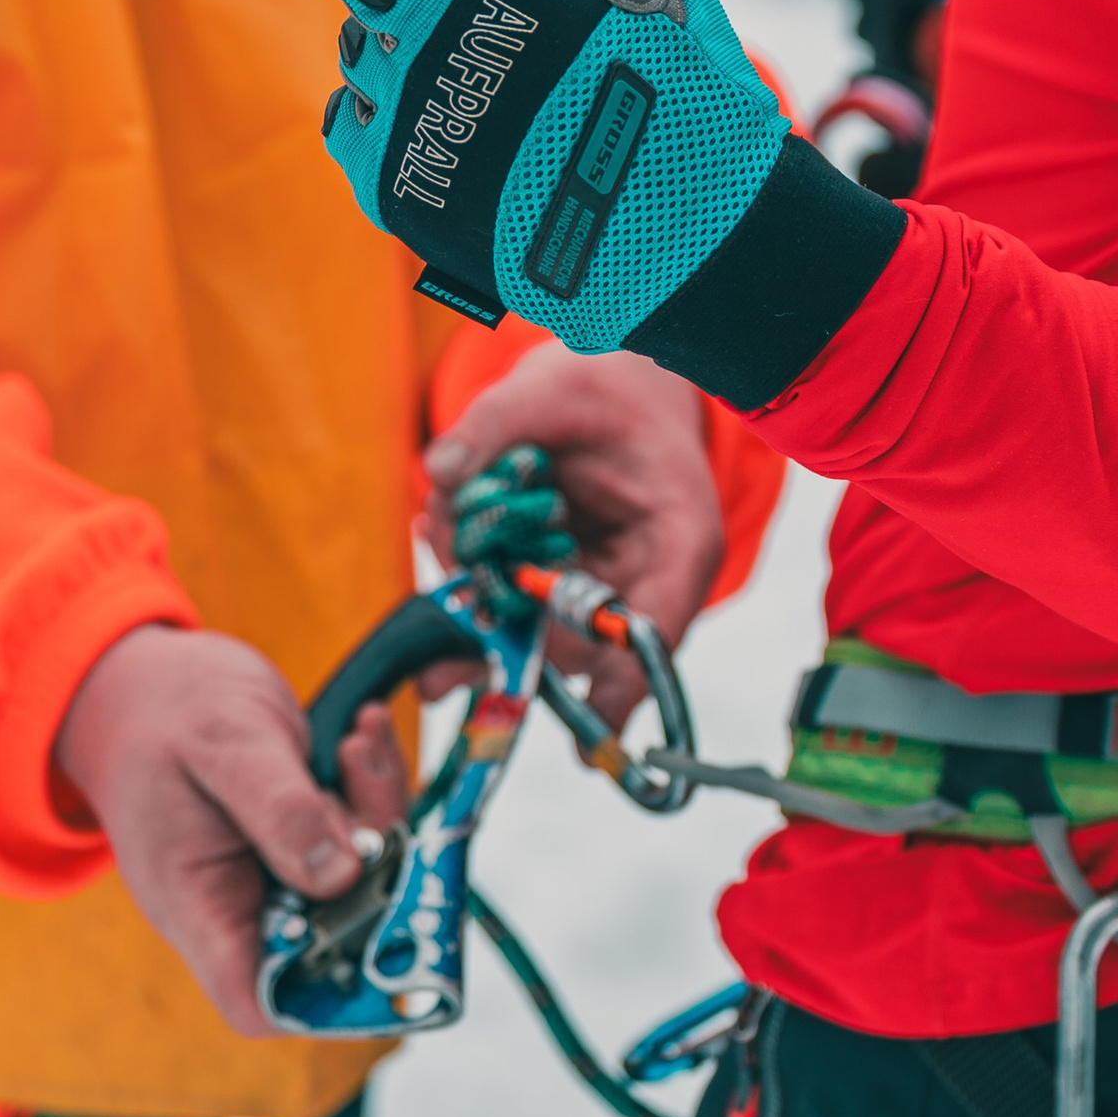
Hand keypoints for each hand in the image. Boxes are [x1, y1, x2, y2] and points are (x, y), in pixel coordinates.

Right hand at [53, 627, 410, 1037]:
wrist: (141, 678)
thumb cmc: (163, 710)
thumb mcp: (225, 744)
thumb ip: (280, 809)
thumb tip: (342, 877)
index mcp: (197, 906)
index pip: (256, 1000)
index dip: (320, 998)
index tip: (376, 934)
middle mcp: (240, 904)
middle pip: (331, 940)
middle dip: (375, 874)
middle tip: (367, 788)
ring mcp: (273, 874)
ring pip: (360, 885)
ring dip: (379, 819)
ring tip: (358, 747)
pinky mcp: (301, 840)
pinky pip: (359, 839)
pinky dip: (372, 793)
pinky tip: (360, 738)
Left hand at [171, 0, 901, 410]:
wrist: (689, 256)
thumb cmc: (688, 110)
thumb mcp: (655, 1)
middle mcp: (449, 23)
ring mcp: (409, 101)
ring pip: (364, 36)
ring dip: (412, 48)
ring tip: (502, 104)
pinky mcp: (384, 175)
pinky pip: (365, 114)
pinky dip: (408, 118)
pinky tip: (476, 150)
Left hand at [427, 349, 725, 728]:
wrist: (612, 373)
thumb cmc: (603, 383)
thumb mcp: (555, 387)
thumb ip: (497, 423)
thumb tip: (439, 472)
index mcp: (679, 536)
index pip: (657, 629)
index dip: (623, 690)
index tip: (585, 742)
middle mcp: (645, 572)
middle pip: (583, 644)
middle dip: (508, 644)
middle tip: (438, 668)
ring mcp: (600, 578)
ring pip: (537, 626)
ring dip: (477, 605)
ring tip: (438, 530)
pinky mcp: (560, 573)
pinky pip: (511, 596)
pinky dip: (470, 578)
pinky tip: (440, 525)